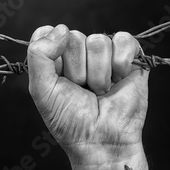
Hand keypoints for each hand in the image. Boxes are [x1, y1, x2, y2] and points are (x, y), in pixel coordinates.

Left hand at [27, 24, 149, 169]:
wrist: (100, 141)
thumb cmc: (69, 119)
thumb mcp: (41, 88)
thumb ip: (38, 55)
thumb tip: (61, 28)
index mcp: (56, 56)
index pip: (49, 33)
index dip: (53, 56)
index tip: (58, 80)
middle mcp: (80, 51)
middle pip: (73, 37)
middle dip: (77, 70)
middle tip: (82, 90)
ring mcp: (105, 53)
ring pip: (98, 41)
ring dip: (99, 74)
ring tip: (100, 91)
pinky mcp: (130, 57)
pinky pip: (124, 40)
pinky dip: (120, 63)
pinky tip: (118, 81)